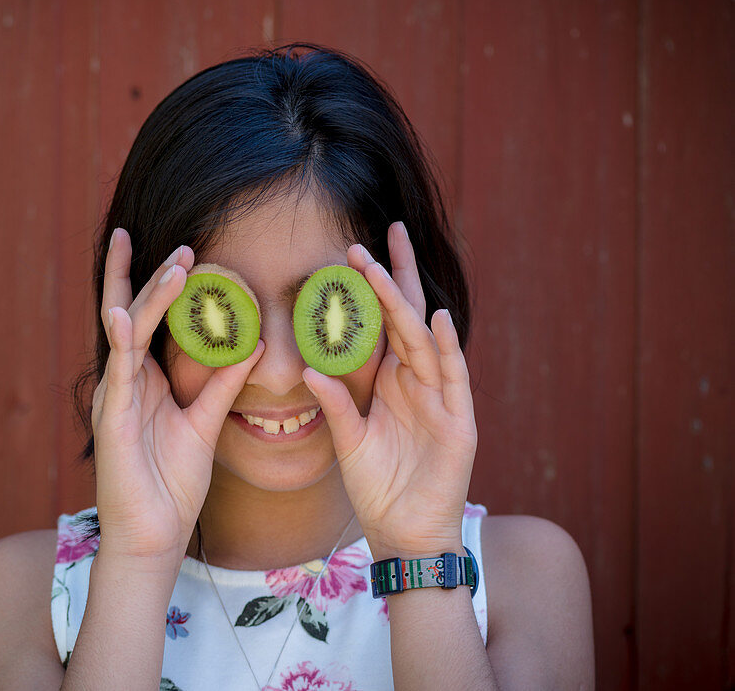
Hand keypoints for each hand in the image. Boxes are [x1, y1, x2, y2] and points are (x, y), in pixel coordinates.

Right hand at [91, 229, 264, 561]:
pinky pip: (117, 374)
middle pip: (133, 313)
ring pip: (129, 333)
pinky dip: (119, 342)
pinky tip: (120, 313)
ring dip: (149, 297)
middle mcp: (125, 380)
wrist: (152, 536)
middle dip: (150, 275)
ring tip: (174, 265)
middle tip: (180, 242)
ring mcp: (115, 397)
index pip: (150, 319)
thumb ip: (223, 385)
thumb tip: (251, 345)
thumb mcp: (205, 424)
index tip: (181, 248)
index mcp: (145, 380)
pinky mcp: (110, 421)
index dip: (160, 283)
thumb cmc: (172, 484)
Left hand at [303, 222, 476, 557]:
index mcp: (391, 382)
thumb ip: (336, 405)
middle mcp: (417, 382)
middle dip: (392, 278)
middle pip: (406, 318)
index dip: (371, 289)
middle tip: (376, 234)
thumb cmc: (379, 488)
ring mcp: (440, 399)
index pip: (381, 324)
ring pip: (424, 339)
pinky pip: (453, 379)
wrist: (405, 534)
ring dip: (408, 303)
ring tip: (391, 264)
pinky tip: (437, 319)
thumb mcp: (349, 442)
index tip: (353, 250)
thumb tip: (310, 368)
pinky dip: (447, 349)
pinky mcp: (458, 423)